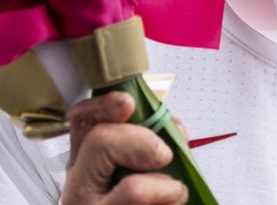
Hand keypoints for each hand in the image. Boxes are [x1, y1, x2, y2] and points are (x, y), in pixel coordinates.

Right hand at [61, 91, 188, 204]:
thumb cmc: (144, 201)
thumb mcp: (140, 168)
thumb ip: (147, 144)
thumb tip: (172, 127)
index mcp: (86, 167)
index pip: (81, 123)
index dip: (103, 106)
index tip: (128, 104)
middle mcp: (80, 190)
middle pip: (101, 143)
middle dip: (143, 142)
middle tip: (163, 156)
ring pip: (133, 189)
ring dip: (167, 187)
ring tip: (173, 194)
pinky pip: (144, 203)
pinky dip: (170, 201)